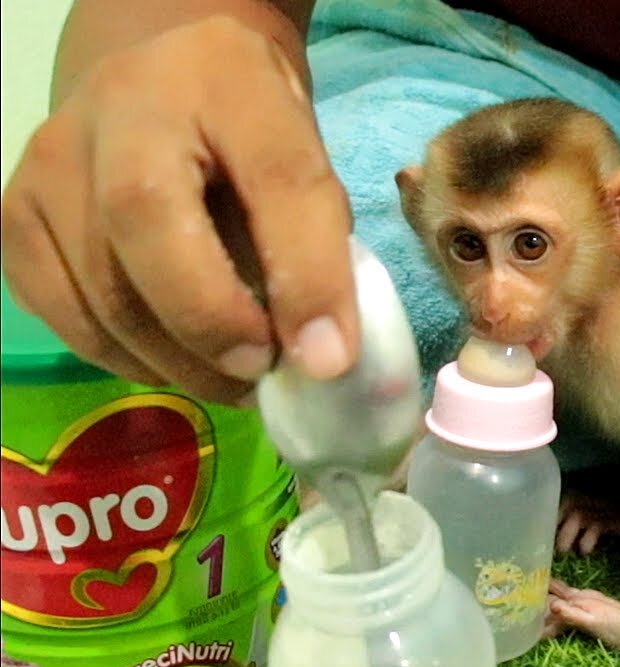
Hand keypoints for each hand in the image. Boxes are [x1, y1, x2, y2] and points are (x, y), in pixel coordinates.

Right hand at [1, 16, 354, 402]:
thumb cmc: (249, 137)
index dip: (306, 276)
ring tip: (232, 377)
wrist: (164, 90)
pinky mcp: (15, 212)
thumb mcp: (306, 163)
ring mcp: (54, 157)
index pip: (277, 175)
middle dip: (213, 320)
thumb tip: (320, 358)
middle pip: (146, 217)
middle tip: (262, 372)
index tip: (328, 356)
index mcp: (228, 77)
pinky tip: (175, 359)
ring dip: (177, 359)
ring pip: (100, 285)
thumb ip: (319, 244)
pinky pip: (64, 313)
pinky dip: (127, 357)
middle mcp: (122, 103)